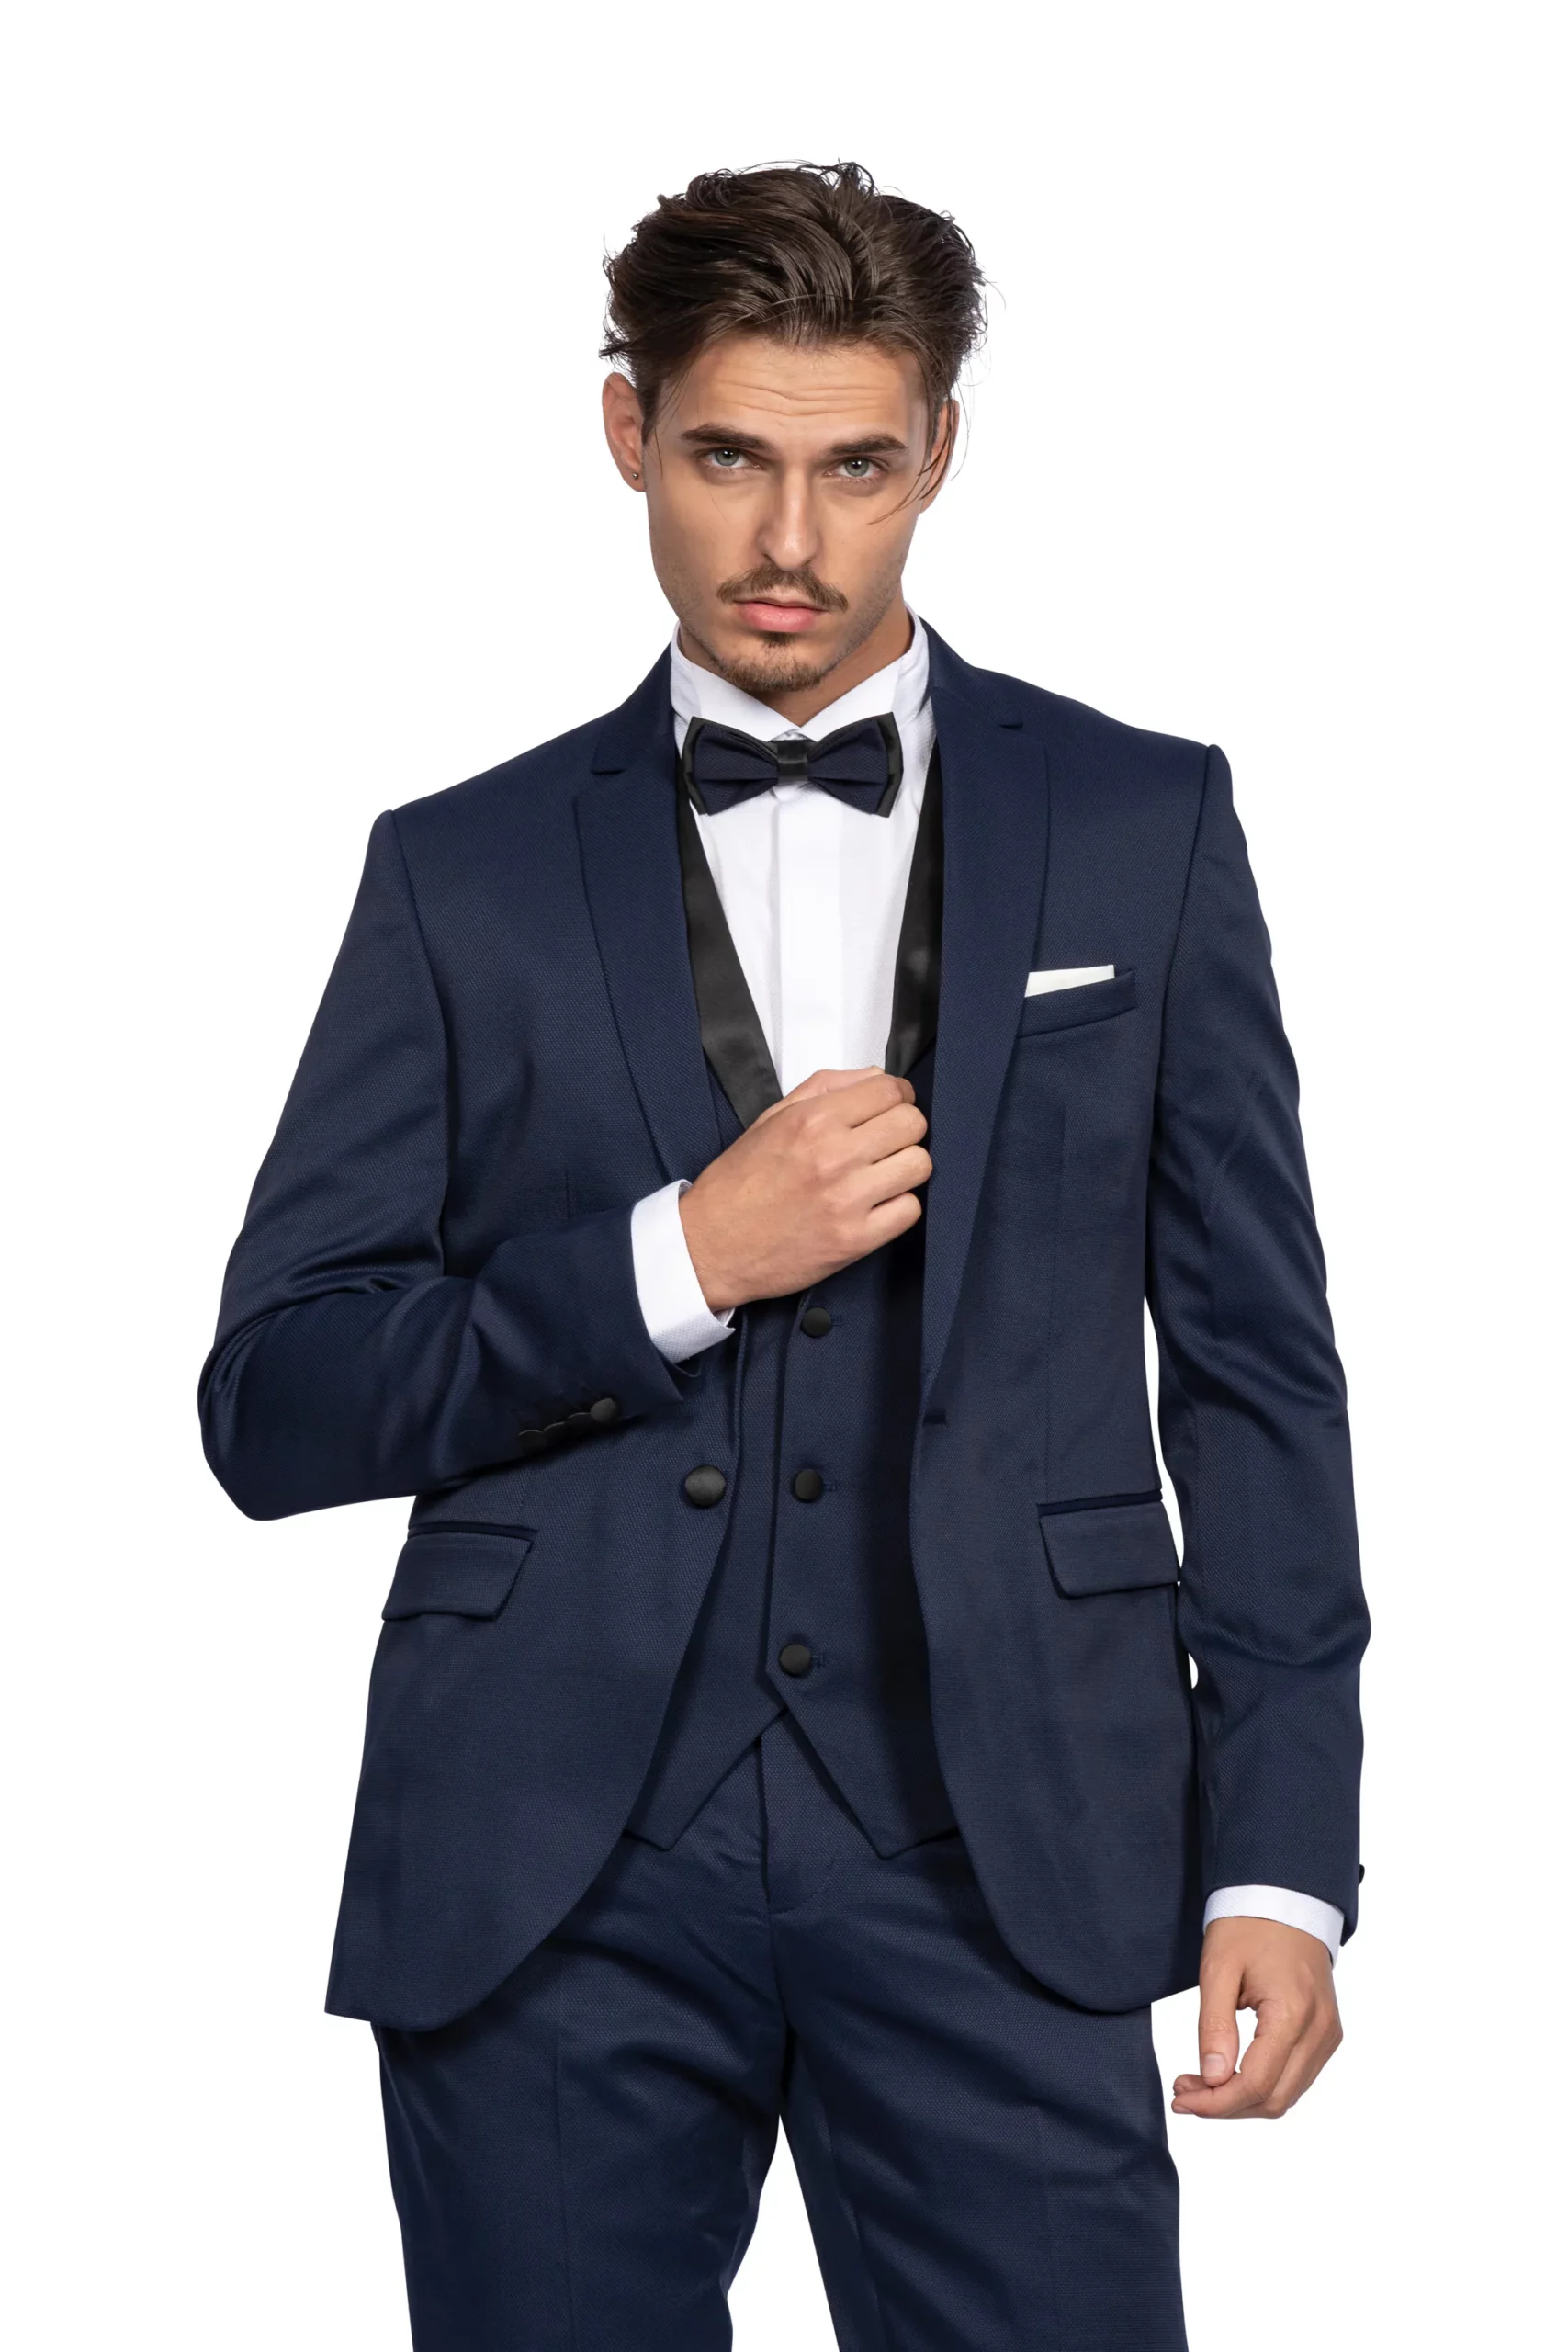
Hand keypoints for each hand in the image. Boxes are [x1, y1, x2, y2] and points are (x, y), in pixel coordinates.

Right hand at [678, 1067, 930, 1310]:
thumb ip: (825, 1089)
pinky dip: (900, 1206)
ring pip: (919, 1165)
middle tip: (886, 1141)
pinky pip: (910, 1210)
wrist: (712, 1246)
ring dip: (906, 1166)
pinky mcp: (855, 1239)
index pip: (890, 1090)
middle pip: (913, 1124)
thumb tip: (876, 1077)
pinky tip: (877, 1203)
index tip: (891, 1106)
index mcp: (812, 1121)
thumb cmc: (738, 1184)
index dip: (898, 1095)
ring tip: (882, 1173)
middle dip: (905, 1128)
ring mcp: (847, 1200)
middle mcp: (834, 1156)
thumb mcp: (771, 1119)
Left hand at [1171, 1917, 1341, 2119]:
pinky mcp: (1327, 2033)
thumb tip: (1212, 2079)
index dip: (1216, 2103)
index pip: (1256, 2084)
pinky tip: (1231, 2072)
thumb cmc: (1248, 1925)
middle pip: (1274, 2099)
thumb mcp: (1218, 1968)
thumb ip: (1215, 2026)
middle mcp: (1320, 2031)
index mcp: (1294, 2014)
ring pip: (1287, 2094)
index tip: (1181, 2098)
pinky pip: (1297, 2077)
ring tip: (1202, 2082)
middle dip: (1226, 2105)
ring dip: (1243, 2099)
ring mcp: (1328, 2034)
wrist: (1285, 1898)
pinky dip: (1264, 2085)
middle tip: (1185, 2090)